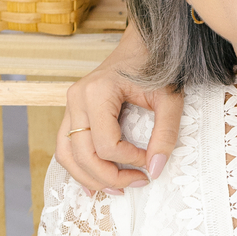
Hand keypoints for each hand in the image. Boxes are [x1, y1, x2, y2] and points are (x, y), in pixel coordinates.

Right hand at [57, 29, 183, 193]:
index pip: (106, 143)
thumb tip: (155, 169)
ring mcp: (70, 105)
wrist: (142, 45)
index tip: (150, 159)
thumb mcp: (170, 99)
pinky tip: (93, 183)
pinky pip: (66, 146)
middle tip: (137, 183)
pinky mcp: (72, 112)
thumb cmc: (156, 68)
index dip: (130, 159)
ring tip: (116, 190)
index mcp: (97, 91)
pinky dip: (77, 167)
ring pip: (67, 154)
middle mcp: (76, 98)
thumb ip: (166, 134)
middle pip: (82, 153)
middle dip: (109, 176)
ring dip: (88, 177)